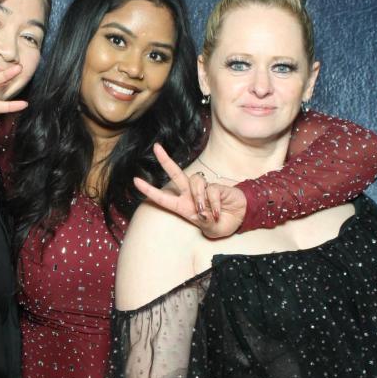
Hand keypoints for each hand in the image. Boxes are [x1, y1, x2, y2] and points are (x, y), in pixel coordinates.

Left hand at [133, 144, 247, 238]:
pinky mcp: (216, 186)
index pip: (163, 198)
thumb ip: (205, 223)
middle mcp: (190, 195)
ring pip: (194, 182)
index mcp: (183, 207)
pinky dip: (214, 204)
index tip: (135, 181)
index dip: (149, 190)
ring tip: (207, 212)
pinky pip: (211, 191)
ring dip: (200, 198)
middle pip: (176, 174)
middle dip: (166, 160)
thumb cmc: (221, 223)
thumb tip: (201, 211)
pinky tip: (218, 211)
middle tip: (156, 147)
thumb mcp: (211, 230)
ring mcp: (203, 189)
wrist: (241, 218)